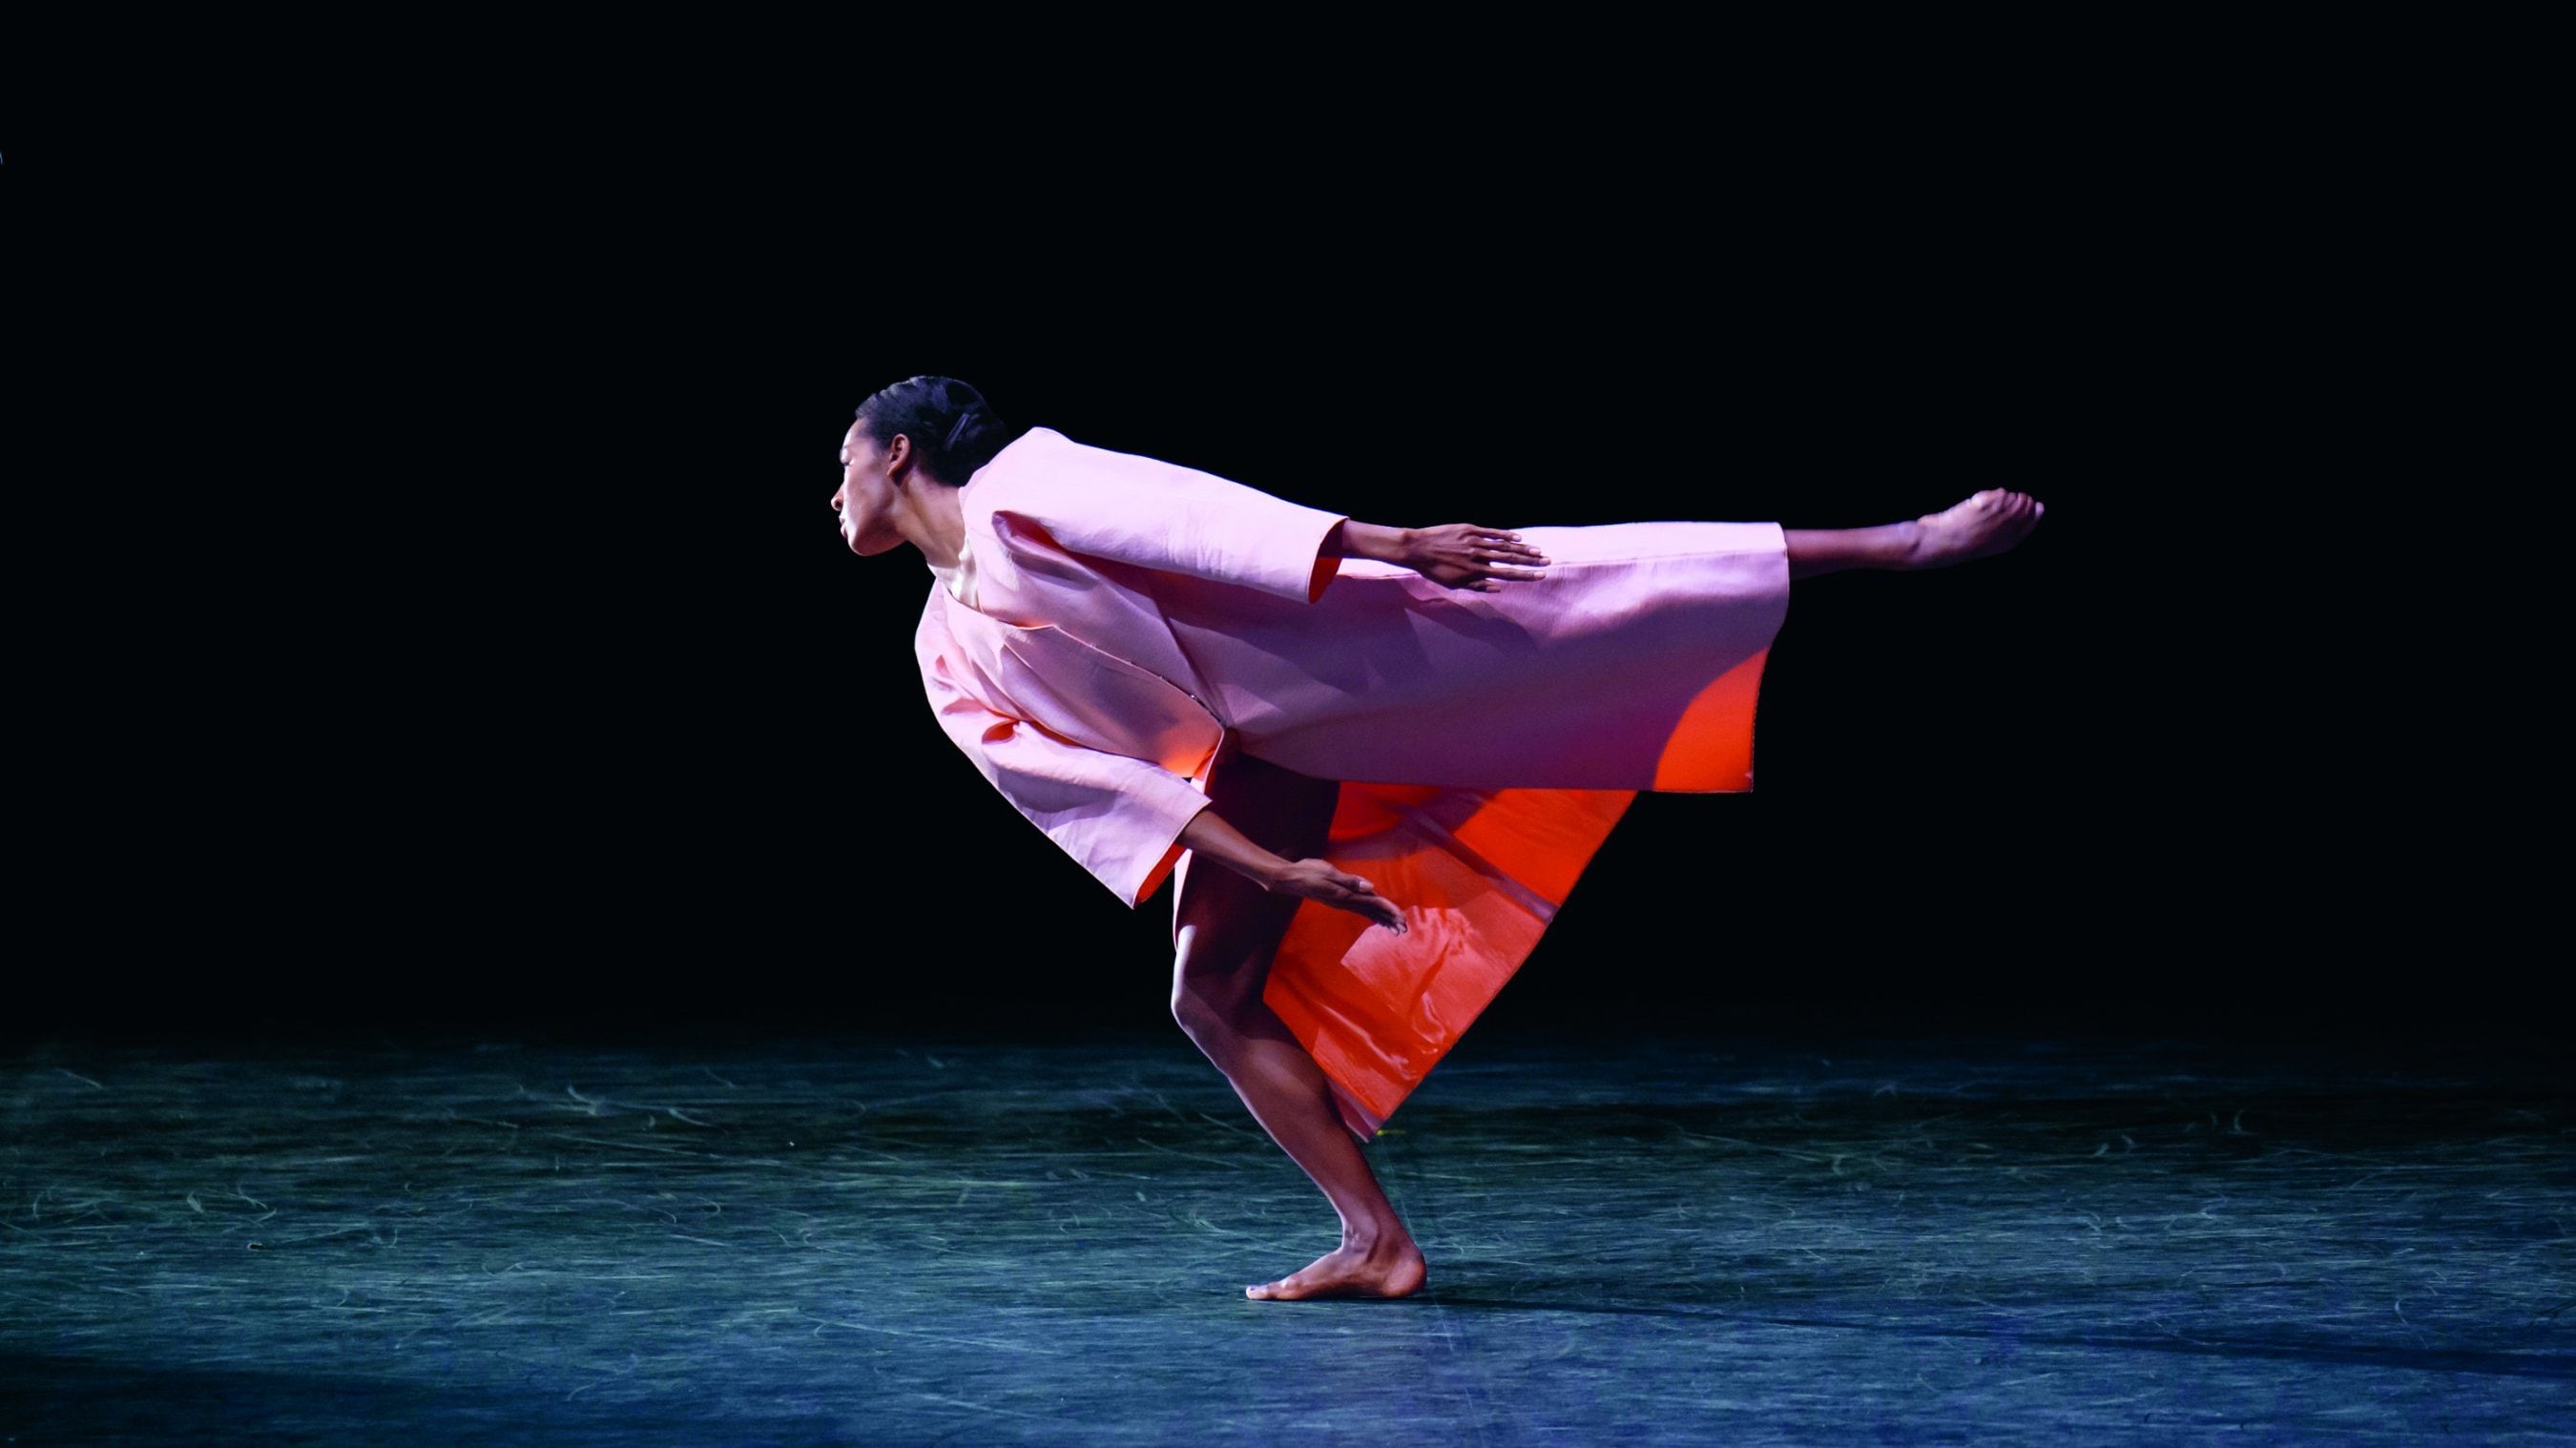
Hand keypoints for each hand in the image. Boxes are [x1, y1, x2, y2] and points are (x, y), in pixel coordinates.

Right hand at [1266, 858, 1406, 932]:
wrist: (1290, 879)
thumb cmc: (1309, 873)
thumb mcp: (1330, 874)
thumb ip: (1350, 881)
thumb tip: (1371, 888)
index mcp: (1347, 896)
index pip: (1373, 903)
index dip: (1389, 910)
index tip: (1402, 918)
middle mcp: (1347, 902)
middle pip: (1373, 912)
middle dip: (1389, 919)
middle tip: (1404, 928)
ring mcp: (1343, 902)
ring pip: (1367, 913)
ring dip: (1382, 920)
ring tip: (1395, 929)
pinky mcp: (1339, 900)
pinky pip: (1360, 910)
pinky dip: (1371, 915)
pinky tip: (1376, 919)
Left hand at [1401, 524, 1549, 592]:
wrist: (1416, 548)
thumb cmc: (1433, 569)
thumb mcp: (1453, 584)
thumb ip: (1477, 586)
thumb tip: (1498, 588)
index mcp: (1476, 572)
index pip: (1507, 574)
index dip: (1525, 575)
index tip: (1540, 575)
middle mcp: (1478, 557)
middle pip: (1510, 559)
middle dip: (1531, 561)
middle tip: (1548, 561)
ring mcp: (1475, 542)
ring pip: (1503, 545)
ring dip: (1523, 549)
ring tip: (1538, 551)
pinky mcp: (1469, 530)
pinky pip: (1491, 532)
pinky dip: (1506, 535)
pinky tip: (1518, 538)